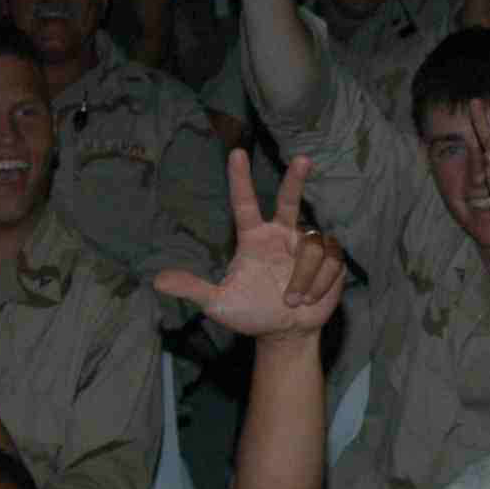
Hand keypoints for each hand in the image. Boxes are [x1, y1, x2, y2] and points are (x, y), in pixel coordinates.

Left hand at [156, 153, 347, 335]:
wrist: (285, 334)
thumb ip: (193, 288)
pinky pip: (331, 260)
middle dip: (296, 179)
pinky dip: (320, 283)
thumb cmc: (251, 313)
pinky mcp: (329, 260)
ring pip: (312, 245)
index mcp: (254, 238)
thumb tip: (157, 281)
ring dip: (304, 277)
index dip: (240, 179)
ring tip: (294, 300)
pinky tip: (312, 298)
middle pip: (289, 198)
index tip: (237, 154)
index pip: (245, 203)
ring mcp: (306, 246)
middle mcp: (280, 234)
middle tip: (302, 160)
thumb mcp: (218, 303)